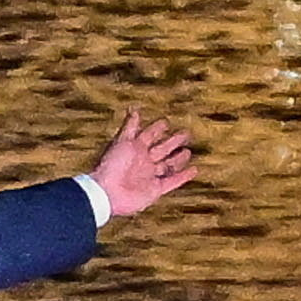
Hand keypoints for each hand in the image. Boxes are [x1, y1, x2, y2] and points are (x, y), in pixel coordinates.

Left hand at [83, 112, 197, 223]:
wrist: (107, 192)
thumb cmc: (111, 165)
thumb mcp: (121, 141)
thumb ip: (130, 126)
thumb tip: (134, 109)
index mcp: (135, 148)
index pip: (149, 135)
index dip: (157, 128)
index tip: (166, 122)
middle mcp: (144, 161)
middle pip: (162, 149)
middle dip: (174, 141)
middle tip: (186, 133)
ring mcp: (150, 175)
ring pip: (168, 165)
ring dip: (179, 159)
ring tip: (188, 152)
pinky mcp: (155, 189)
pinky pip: (172, 181)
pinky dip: (183, 177)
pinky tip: (194, 170)